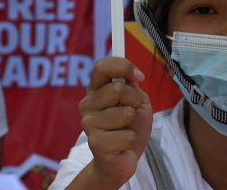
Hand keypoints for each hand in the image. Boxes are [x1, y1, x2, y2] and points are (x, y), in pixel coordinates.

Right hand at [74, 57, 152, 188]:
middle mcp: (87, 104)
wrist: (122, 160)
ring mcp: (89, 123)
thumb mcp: (136, 102)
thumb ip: (133, 86)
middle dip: (135, 101)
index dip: (124, 66)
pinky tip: (123, 145)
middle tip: (134, 112)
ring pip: (126, 114)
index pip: (102, 66)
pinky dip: (133, 140)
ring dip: (135, 124)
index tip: (139, 77)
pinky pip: (128, 136)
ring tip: (126, 131)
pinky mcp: (96, 143)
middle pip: (118, 89)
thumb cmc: (128, 128)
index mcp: (95, 90)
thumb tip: (132, 75)